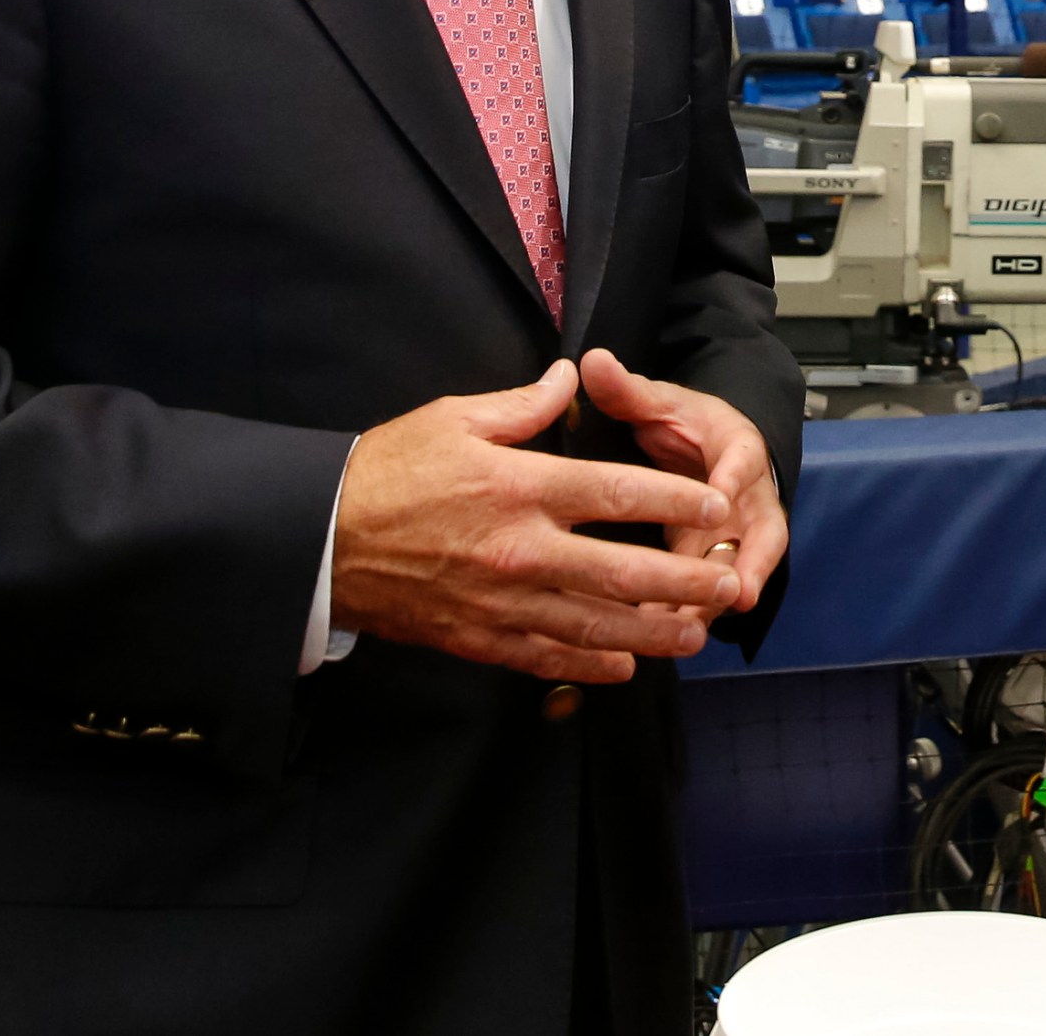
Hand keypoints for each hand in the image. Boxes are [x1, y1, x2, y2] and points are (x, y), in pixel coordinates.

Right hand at [329, 358, 744, 684]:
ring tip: (695, 636)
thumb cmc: (387, 471)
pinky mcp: (478, 638)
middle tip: (726, 581)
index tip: (715, 508)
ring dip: (651, 633)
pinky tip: (624, 666)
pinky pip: (545, 658)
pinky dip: (589, 666)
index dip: (674, 503)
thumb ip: (524, 405)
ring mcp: (501, 602)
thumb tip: (572, 379)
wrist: (320, 540)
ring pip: (593, 625)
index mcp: (520, 487)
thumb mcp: (454, 418)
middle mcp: (520, 550)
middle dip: (682, 580)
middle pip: (621, 572)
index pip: (617, 494)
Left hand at [577, 347, 786, 616]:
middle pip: (761, 532)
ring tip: (686, 629)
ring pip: (737, 570)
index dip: (734, 478)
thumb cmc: (686, 424)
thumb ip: (628, 390)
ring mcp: (737, 533)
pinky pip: (710, 591)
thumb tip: (593, 361)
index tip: (719, 497)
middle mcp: (747, 496)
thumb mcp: (660, 402)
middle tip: (736, 593)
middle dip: (750, 564)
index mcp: (736, 448)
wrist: (707, 448)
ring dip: (716, 599)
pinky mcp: (718, 560)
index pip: (743, 461)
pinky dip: (690, 614)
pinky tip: (658, 636)